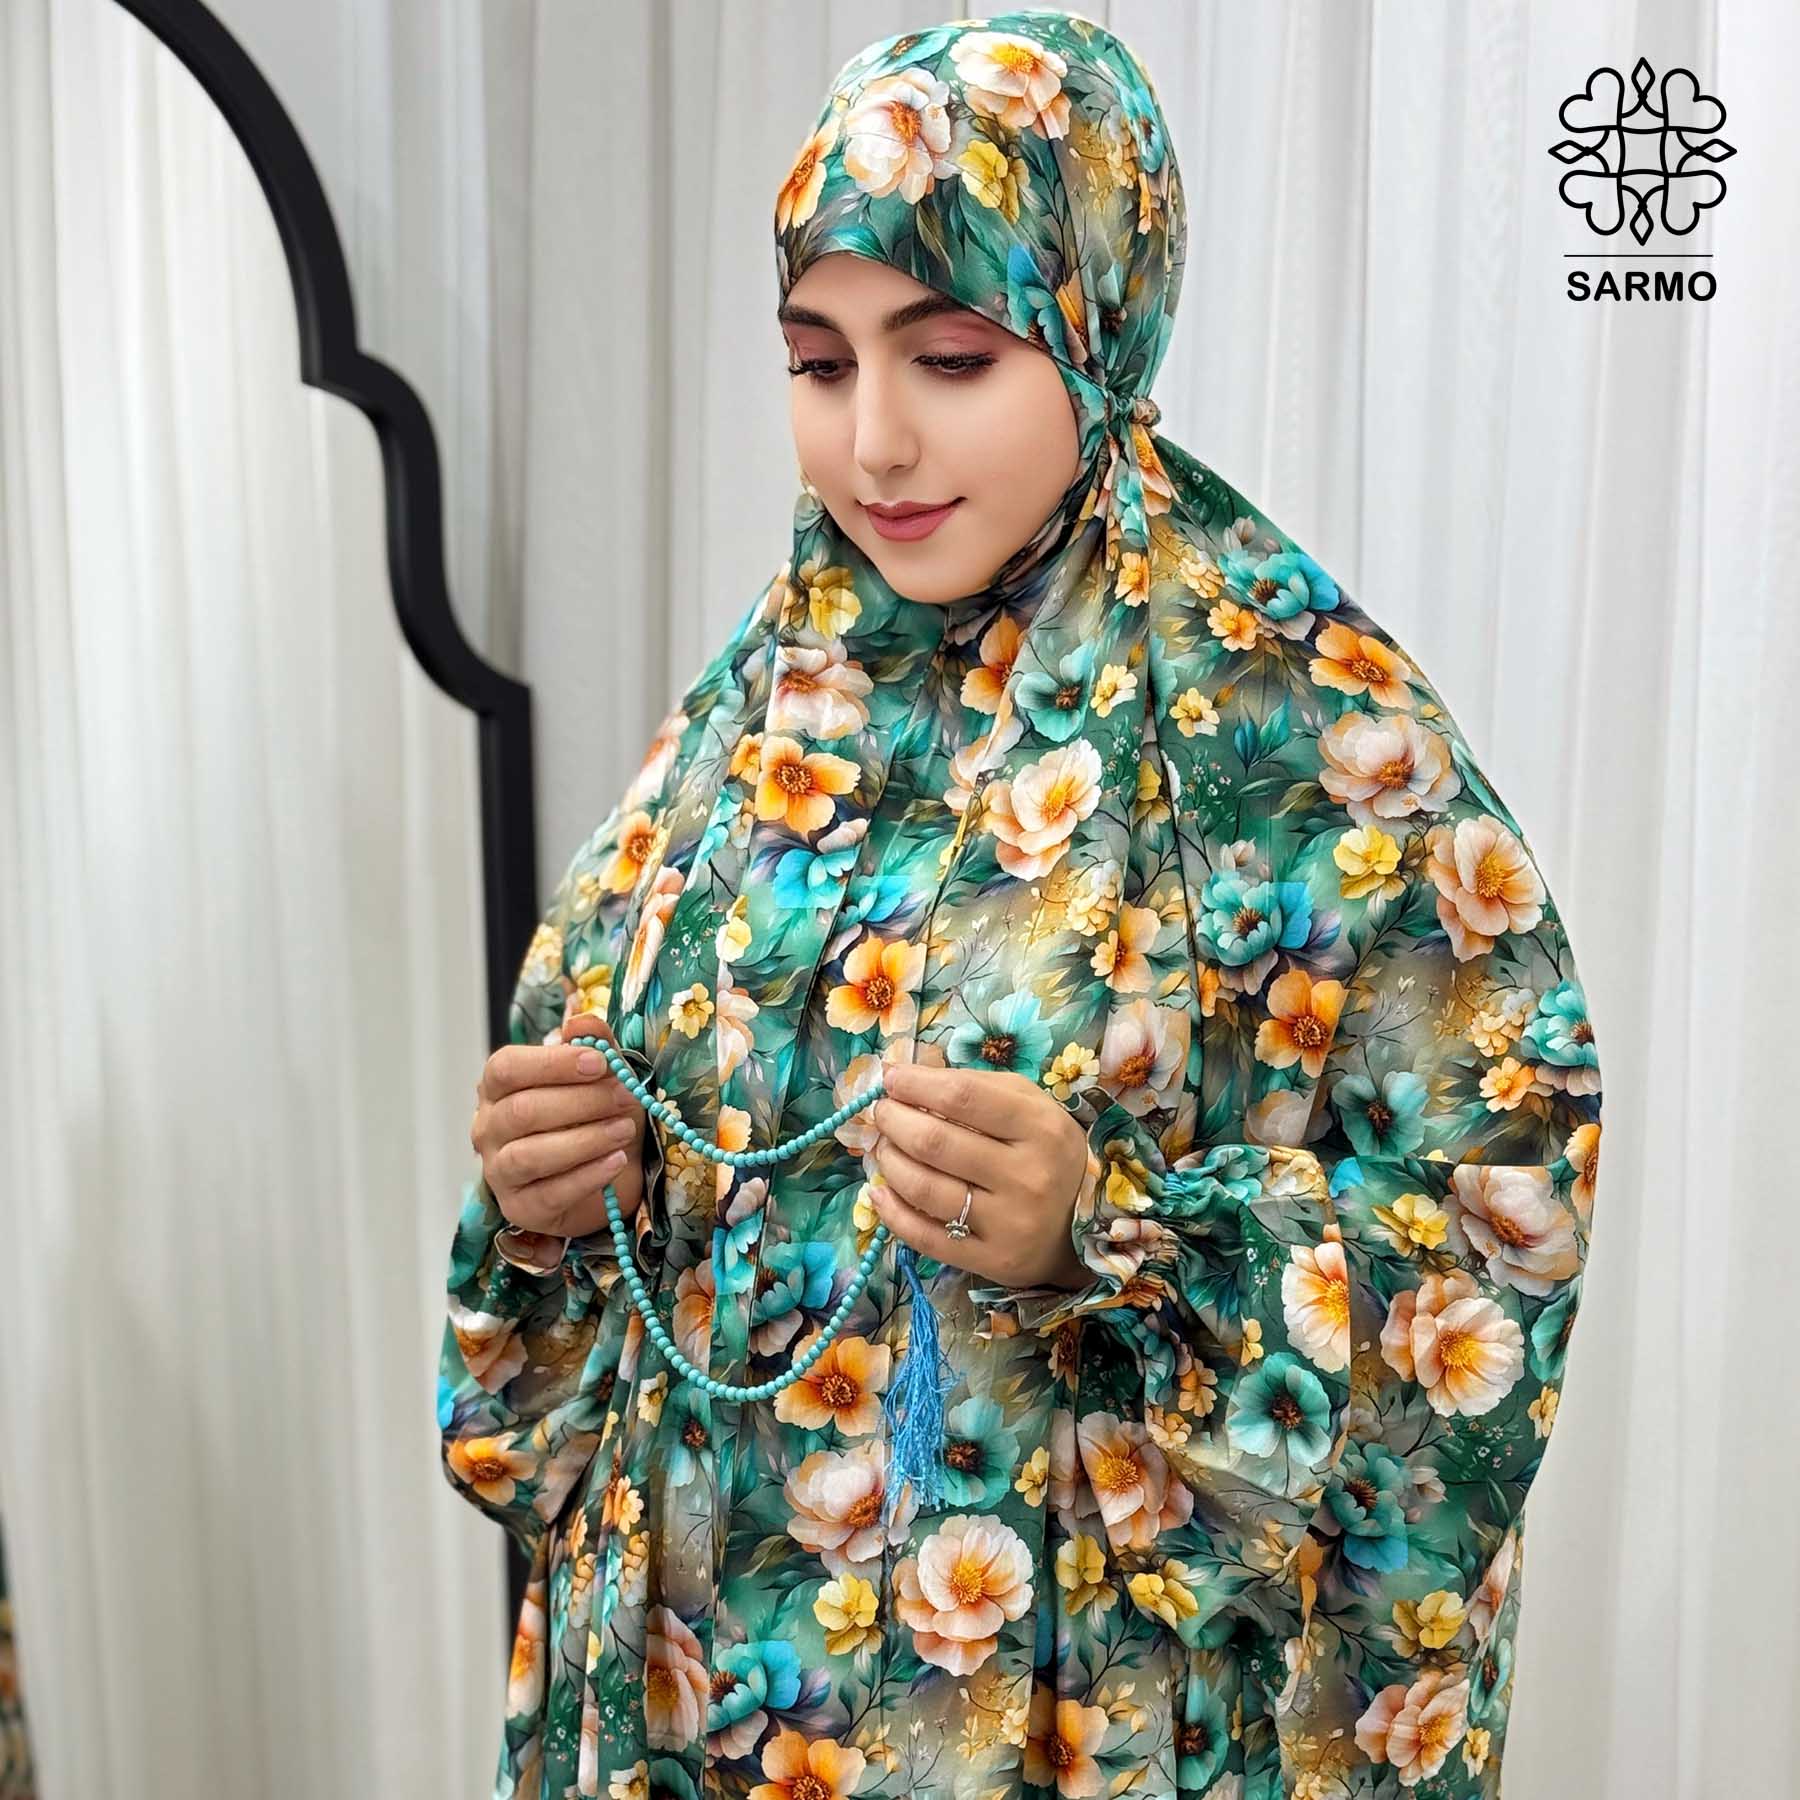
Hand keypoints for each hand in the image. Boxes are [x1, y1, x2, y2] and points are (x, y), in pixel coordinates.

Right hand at [472, 1012, 647, 1235]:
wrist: (610, 1170)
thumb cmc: (597, 1113)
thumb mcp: (601, 1075)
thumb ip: (593, 1044)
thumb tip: (582, 1022)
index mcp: (498, 1087)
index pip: (506, 1068)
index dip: (553, 1063)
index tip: (599, 1063)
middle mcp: (488, 1128)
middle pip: (522, 1110)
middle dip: (582, 1101)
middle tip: (627, 1096)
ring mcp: (499, 1171)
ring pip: (530, 1154)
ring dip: (585, 1140)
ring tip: (625, 1129)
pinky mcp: (521, 1208)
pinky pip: (549, 1193)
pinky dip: (587, 1176)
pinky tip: (616, 1161)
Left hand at [868, 1060, 1091, 1289]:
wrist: (1081, 1227)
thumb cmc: (1046, 1153)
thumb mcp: (1030, 1106)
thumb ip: (975, 1085)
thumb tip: (906, 1075)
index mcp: (1041, 1127)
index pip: (962, 1097)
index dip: (916, 1085)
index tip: (891, 1079)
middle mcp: (1028, 1176)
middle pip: (934, 1142)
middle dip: (894, 1121)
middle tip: (883, 1114)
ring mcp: (1010, 1223)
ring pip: (923, 1188)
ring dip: (888, 1162)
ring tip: (885, 1149)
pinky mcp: (993, 1261)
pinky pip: (926, 1236)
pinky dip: (891, 1212)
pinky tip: (880, 1192)